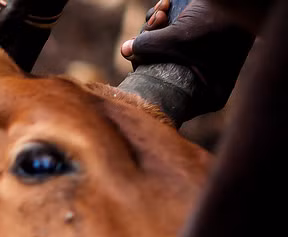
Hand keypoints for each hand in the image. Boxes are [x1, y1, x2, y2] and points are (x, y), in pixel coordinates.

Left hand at [121, 0, 254, 113]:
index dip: (146, 76)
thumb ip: (147, 47)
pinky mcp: (192, 45)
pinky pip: (168, 40)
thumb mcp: (178, 37)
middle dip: (150, 45)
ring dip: (154, 28)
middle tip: (157, 20)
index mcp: (208, 95)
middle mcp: (204, 83)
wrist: (240, 0)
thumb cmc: (217, 23)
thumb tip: (125, 51)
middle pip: (158, 73)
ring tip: (163, 9)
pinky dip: (162, 23)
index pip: (166, 97)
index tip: (139, 58)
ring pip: (160, 54)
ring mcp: (198, 63)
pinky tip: (165, 6)